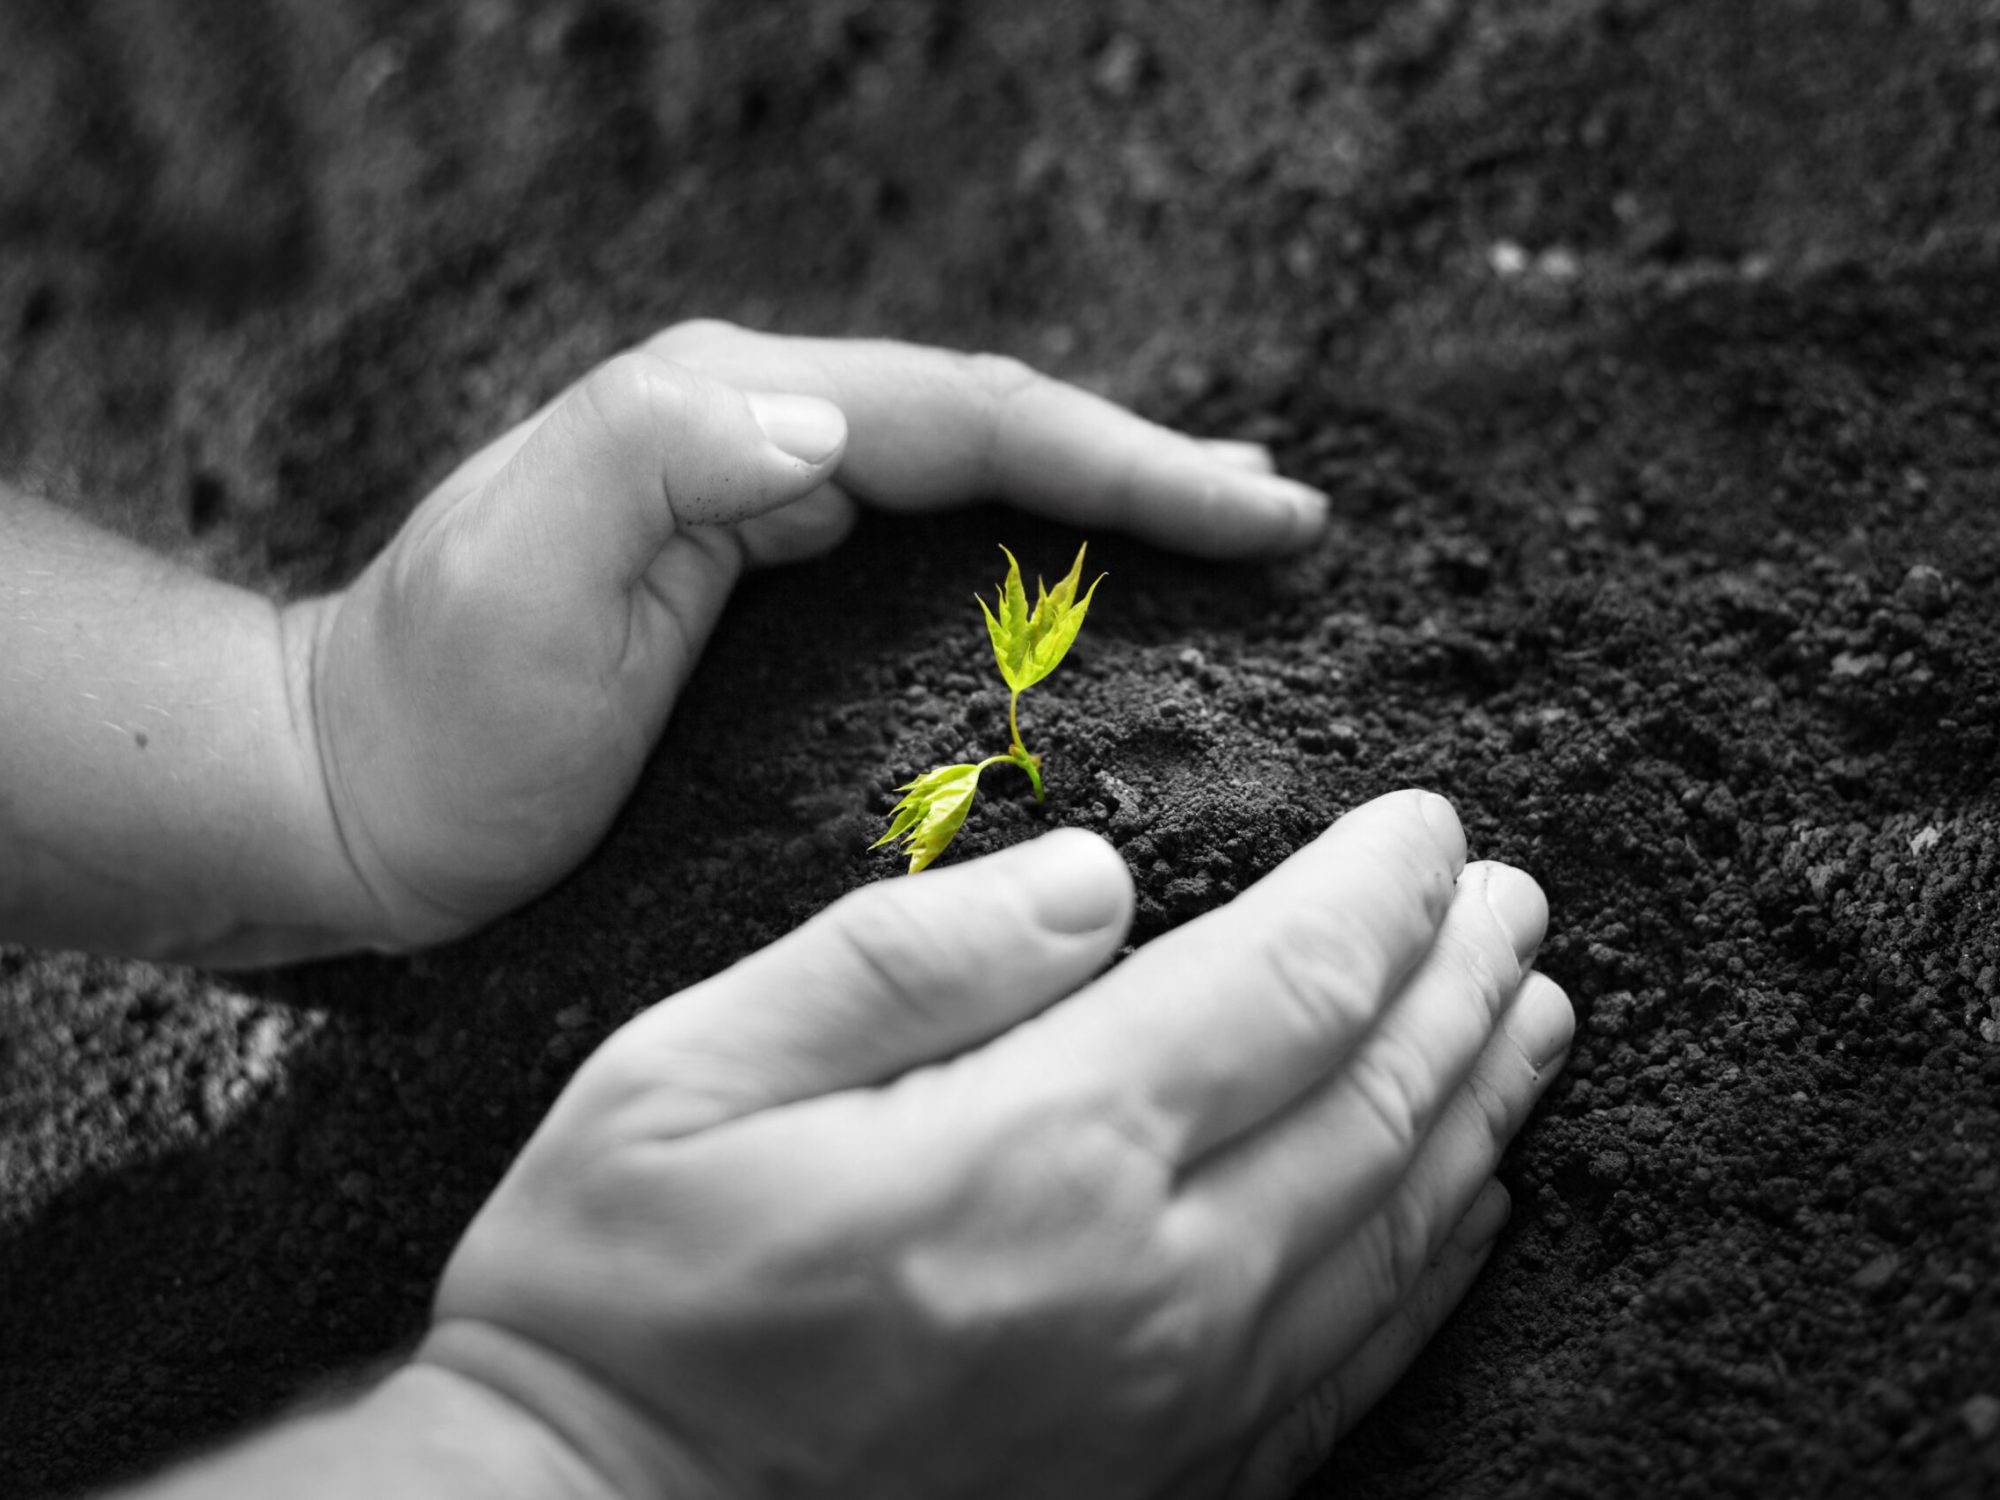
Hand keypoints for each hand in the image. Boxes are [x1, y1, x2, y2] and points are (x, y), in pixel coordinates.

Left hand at [292, 322, 1329, 949]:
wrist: (342, 795)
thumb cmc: (434, 713)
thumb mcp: (524, 574)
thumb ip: (661, 461)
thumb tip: (830, 433)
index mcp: (730, 414)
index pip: (974, 419)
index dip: (1126, 460)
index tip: (1255, 513)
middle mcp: (757, 437)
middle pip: (997, 433)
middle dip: (1147, 467)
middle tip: (1282, 517)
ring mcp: (758, 507)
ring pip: (976, 489)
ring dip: (1105, 502)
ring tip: (1225, 531)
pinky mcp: (759, 589)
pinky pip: (932, 556)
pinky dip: (1028, 562)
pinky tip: (1084, 597)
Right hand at [420, 790, 1572, 1499]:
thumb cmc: (618, 1296)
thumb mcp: (690, 1074)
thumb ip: (903, 960)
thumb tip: (1090, 881)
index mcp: (1040, 1158)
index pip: (1283, 985)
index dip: (1379, 892)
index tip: (1431, 824)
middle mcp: (1151, 1288)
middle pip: (1376, 1101)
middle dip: (1460, 979)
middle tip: (1512, 896)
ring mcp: (1177, 1409)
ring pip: (1397, 1230)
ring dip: (1481, 1103)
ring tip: (1533, 1014)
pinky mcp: (1171, 1490)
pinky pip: (1355, 1362)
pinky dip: (1435, 1263)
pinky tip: (1468, 1205)